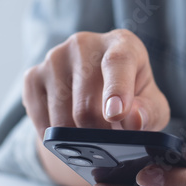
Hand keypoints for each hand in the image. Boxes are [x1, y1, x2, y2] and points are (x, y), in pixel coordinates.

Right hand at [22, 29, 169, 135]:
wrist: (100, 92)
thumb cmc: (133, 97)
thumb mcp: (153, 105)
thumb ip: (149, 112)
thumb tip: (134, 120)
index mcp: (122, 44)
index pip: (117, 63)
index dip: (116, 91)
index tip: (117, 116)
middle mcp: (85, 44)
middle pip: (86, 104)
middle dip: (99, 133)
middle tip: (109, 141)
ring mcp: (55, 57)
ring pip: (61, 118)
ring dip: (77, 138)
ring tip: (92, 135)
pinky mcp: (33, 75)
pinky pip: (40, 119)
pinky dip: (55, 137)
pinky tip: (69, 134)